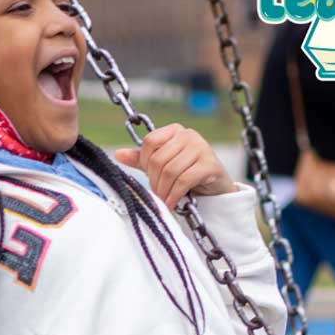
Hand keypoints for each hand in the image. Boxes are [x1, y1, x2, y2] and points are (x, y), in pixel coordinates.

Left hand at [115, 123, 236, 209]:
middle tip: (156, 195)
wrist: (216, 187)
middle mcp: (189, 135)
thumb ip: (142, 159)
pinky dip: (175, 195)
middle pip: (159, 159)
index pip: (150, 142)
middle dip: (154, 181)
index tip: (149, 177)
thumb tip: (118, 154)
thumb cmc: (188, 173)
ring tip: (164, 201)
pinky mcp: (210, 164)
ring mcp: (201, 148)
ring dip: (164, 191)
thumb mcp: (163, 164)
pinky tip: (173, 203)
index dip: (145, 162)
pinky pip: (184, 180)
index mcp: (175, 130)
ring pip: (170, 171)